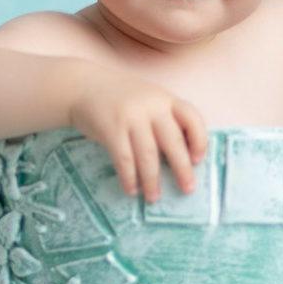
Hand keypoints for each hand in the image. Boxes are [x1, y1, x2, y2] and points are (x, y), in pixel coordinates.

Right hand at [68, 69, 209, 201]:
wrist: (83, 85)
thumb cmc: (120, 99)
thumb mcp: (148, 100)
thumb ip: (164, 120)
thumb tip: (180, 159)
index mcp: (165, 99)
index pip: (191, 117)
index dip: (199, 140)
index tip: (198, 159)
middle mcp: (151, 106)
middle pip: (173, 141)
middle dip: (182, 169)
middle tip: (187, 189)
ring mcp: (131, 116)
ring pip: (148, 155)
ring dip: (152, 180)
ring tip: (153, 197)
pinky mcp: (111, 128)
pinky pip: (124, 159)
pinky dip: (129, 177)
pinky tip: (131, 189)